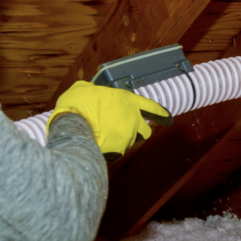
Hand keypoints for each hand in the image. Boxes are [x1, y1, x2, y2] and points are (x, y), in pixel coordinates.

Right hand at [48, 82, 172, 159]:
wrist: (71, 125)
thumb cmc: (77, 103)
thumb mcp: (84, 88)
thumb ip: (93, 89)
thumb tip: (90, 89)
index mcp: (128, 100)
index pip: (152, 107)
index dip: (161, 114)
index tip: (168, 119)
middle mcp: (133, 118)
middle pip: (146, 130)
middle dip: (138, 132)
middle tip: (125, 131)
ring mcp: (128, 135)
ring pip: (131, 142)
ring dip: (123, 141)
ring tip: (108, 138)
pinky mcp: (119, 149)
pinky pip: (118, 152)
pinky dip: (112, 151)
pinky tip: (101, 148)